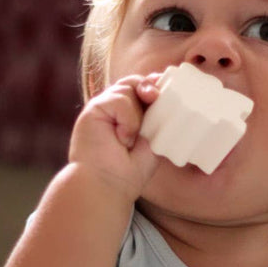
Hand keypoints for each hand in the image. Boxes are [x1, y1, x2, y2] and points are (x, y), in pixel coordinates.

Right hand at [69, 75, 160, 200]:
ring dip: (138, 113)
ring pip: (128, 88)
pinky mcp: (94, 109)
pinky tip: (122, 139)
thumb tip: (170, 96)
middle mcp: (115, 108)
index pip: (144, 88)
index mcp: (129, 114)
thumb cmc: (130, 170)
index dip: (157, 86)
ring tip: (134, 138)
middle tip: (157, 99)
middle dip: (151, 87)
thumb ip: (159, 118)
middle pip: (135, 82)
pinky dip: (128, 120)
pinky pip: (120, 100)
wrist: (108, 185)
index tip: (174, 91)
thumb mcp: (153, 140)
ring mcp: (104, 107)